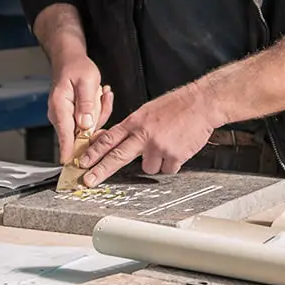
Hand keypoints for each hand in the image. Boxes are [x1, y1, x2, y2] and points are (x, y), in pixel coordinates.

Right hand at [48, 56, 113, 163]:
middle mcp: (60, 115)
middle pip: (79, 134)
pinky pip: (89, 122)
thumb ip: (86, 104)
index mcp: (59, 107)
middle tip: (101, 100)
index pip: (65, 135)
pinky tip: (99, 95)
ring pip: (87, 129)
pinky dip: (98, 111)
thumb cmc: (75, 67)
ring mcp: (66, 117)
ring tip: (99, 92)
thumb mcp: (86, 82)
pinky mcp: (73, 117)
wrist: (69, 60)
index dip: (70, 150)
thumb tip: (86, 125)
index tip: (72, 164)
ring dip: (98, 113)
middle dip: (96, 122)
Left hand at [78, 83, 222, 185]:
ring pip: (148, 168)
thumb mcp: (148, 111)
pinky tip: (178, 149)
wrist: (202, 103)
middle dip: (100, 171)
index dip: (93, 152)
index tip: (82, 162)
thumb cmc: (177, 106)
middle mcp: (144, 134)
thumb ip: (133, 127)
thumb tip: (117, 140)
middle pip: (117, 157)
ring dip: (155, 162)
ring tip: (167, 146)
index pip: (109, 139)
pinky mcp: (174, 156)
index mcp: (135, 121)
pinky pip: (167, 170)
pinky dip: (172, 163)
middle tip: (88, 181)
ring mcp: (158, 146)